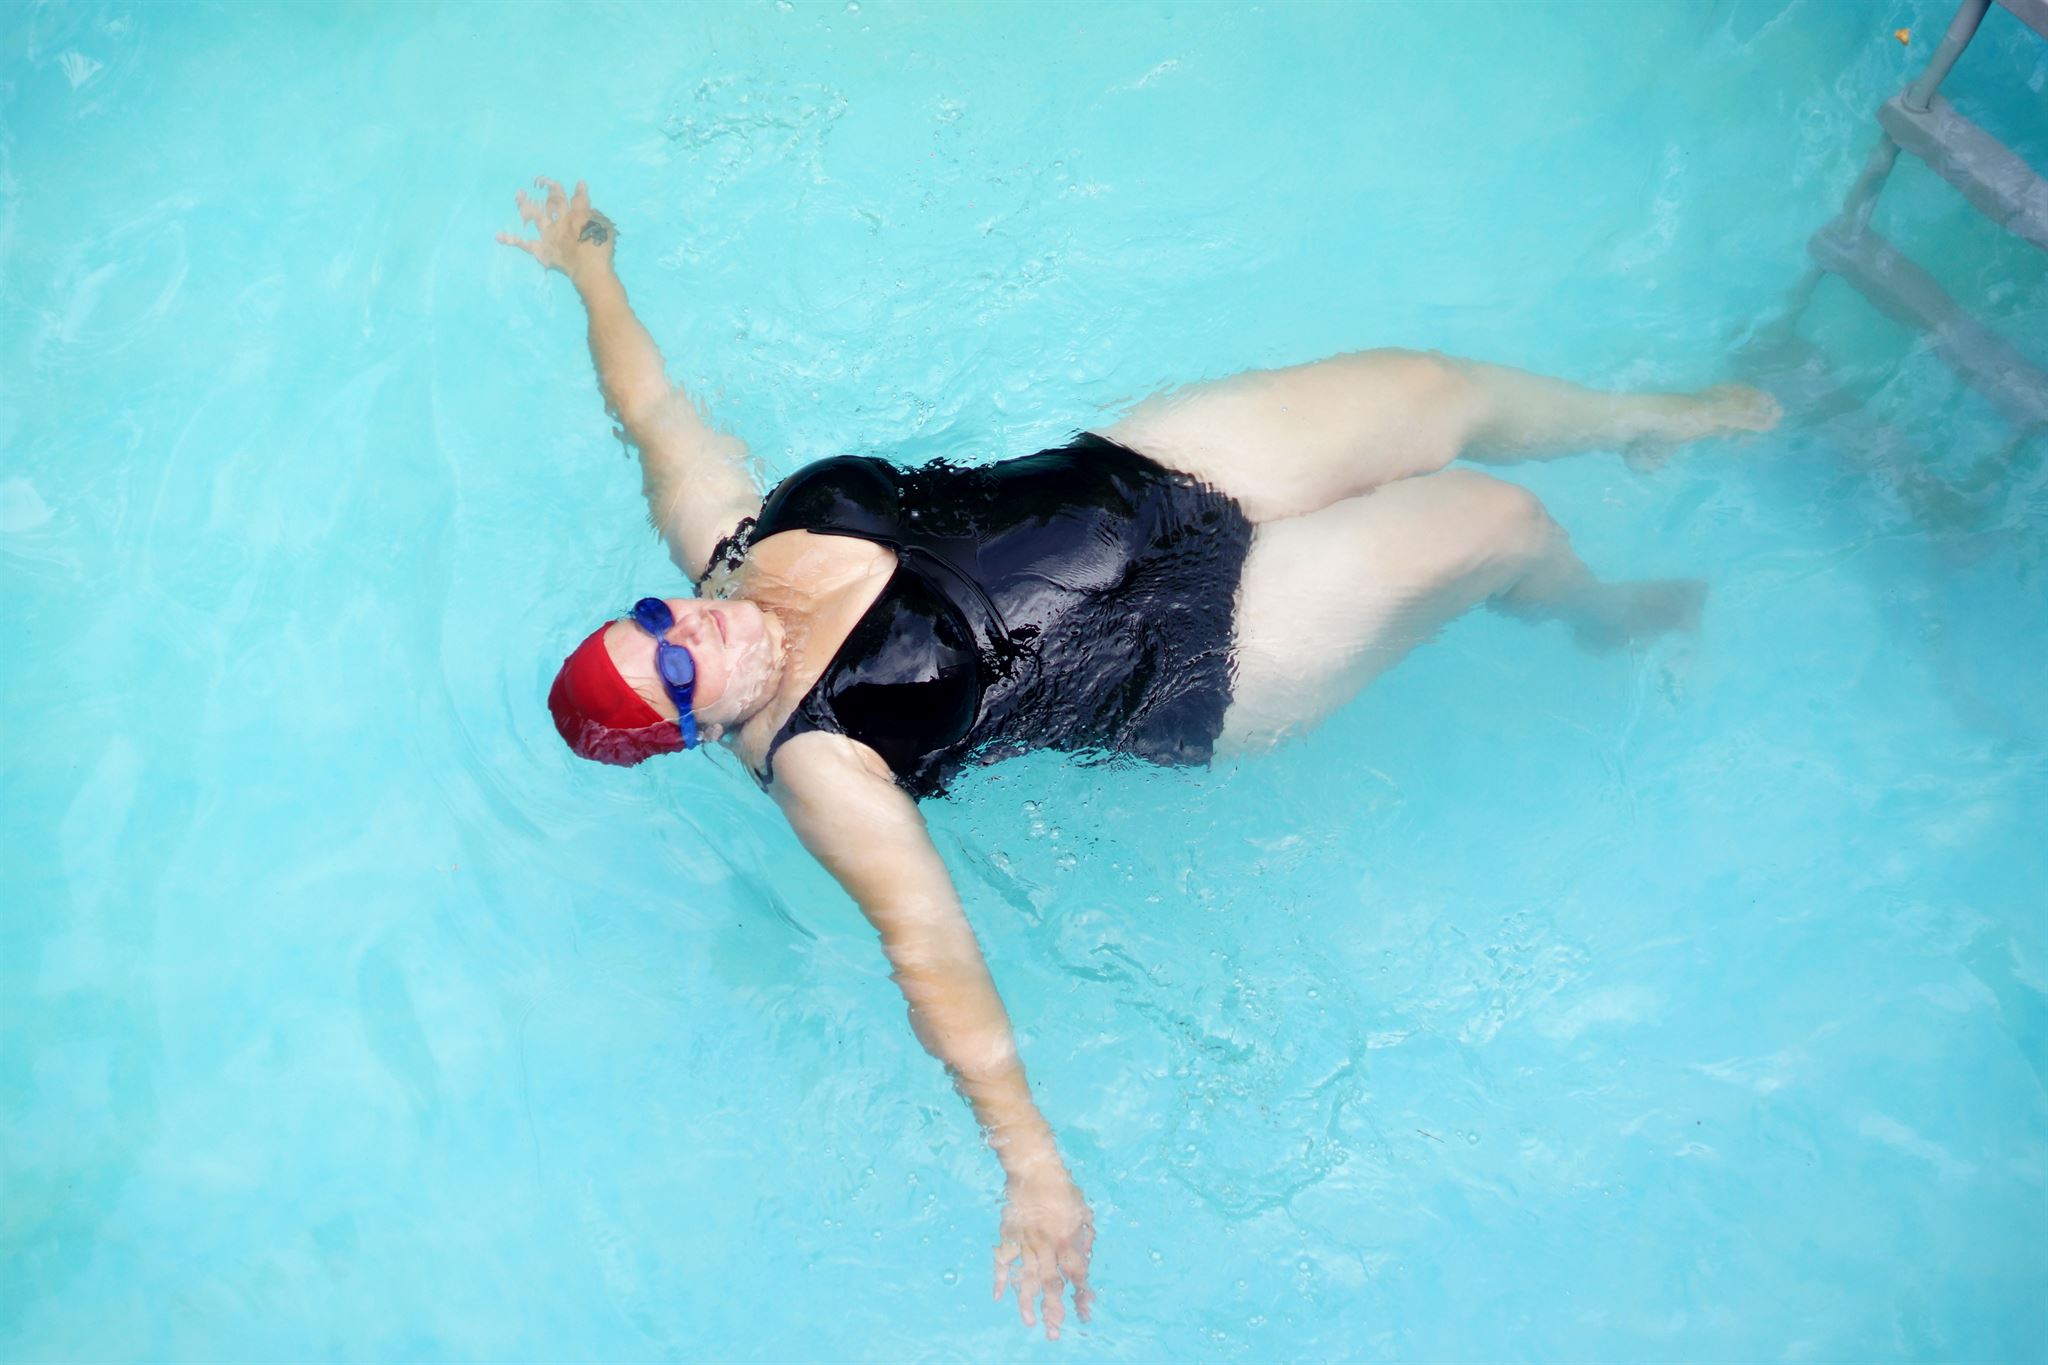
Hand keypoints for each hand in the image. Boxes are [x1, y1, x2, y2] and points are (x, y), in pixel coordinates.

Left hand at [496, 177, 616, 284]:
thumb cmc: (601, 250)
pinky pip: (525, 244)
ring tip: (518, 194)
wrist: (588, 268)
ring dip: (526, 204)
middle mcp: (561, 220)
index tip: (579, 183)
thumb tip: (591, 211)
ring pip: (536, 215)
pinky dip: (512, 240)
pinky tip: (499, 236)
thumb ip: (597, 217)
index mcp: (579, 215)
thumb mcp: (606, 229)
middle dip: (550, 189)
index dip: (580, 190)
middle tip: (542, 180)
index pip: (580, 199)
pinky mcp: (542, 249)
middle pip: (554, 201)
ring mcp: (549, 234)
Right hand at [994, 1168, 1094, 1339]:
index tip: (1084, 1311)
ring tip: (1030, 1322)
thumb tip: (1086, 1259)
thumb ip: (1085, 1237)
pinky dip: (1000, 1279)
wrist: (1033, 1168)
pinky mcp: (1009, 1235)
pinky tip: (999, 1296)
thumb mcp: (1083, 1211)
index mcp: (1068, 1240)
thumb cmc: (1062, 1188)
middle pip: (1051, 1284)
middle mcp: (1047, 1246)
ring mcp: (1026, 1242)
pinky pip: (1003, 1260)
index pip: (1077, 1274)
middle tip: (1054, 1332)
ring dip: (1028, 1303)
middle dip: (1054, 1311)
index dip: (1081, 1295)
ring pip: (1027, 1278)